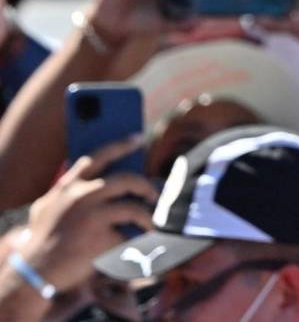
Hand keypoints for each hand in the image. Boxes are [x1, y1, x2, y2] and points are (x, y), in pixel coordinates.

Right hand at [19, 137, 156, 292]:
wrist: (34, 271)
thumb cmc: (43, 240)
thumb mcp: (47, 207)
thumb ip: (67, 191)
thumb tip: (102, 180)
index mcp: (67, 186)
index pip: (98, 157)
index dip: (120, 145)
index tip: (138, 138)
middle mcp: (80, 194)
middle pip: (126, 178)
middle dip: (144, 184)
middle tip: (153, 193)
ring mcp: (91, 213)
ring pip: (133, 204)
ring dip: (148, 212)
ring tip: (152, 219)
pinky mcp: (100, 233)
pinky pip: (130, 228)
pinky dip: (142, 231)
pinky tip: (147, 235)